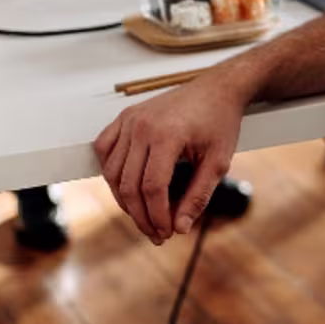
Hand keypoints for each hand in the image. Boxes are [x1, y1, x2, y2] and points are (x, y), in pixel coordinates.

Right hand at [93, 71, 250, 243]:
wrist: (216, 89)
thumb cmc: (220, 123)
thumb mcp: (219, 162)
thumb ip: (199, 196)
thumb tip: (180, 228)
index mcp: (167, 135)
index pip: (152, 187)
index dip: (157, 216)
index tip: (168, 233)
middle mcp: (141, 126)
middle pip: (129, 184)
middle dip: (141, 216)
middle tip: (156, 233)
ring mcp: (129, 120)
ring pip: (112, 172)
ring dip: (124, 200)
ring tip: (144, 216)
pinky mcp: (124, 117)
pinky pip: (104, 151)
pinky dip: (111, 173)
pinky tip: (127, 188)